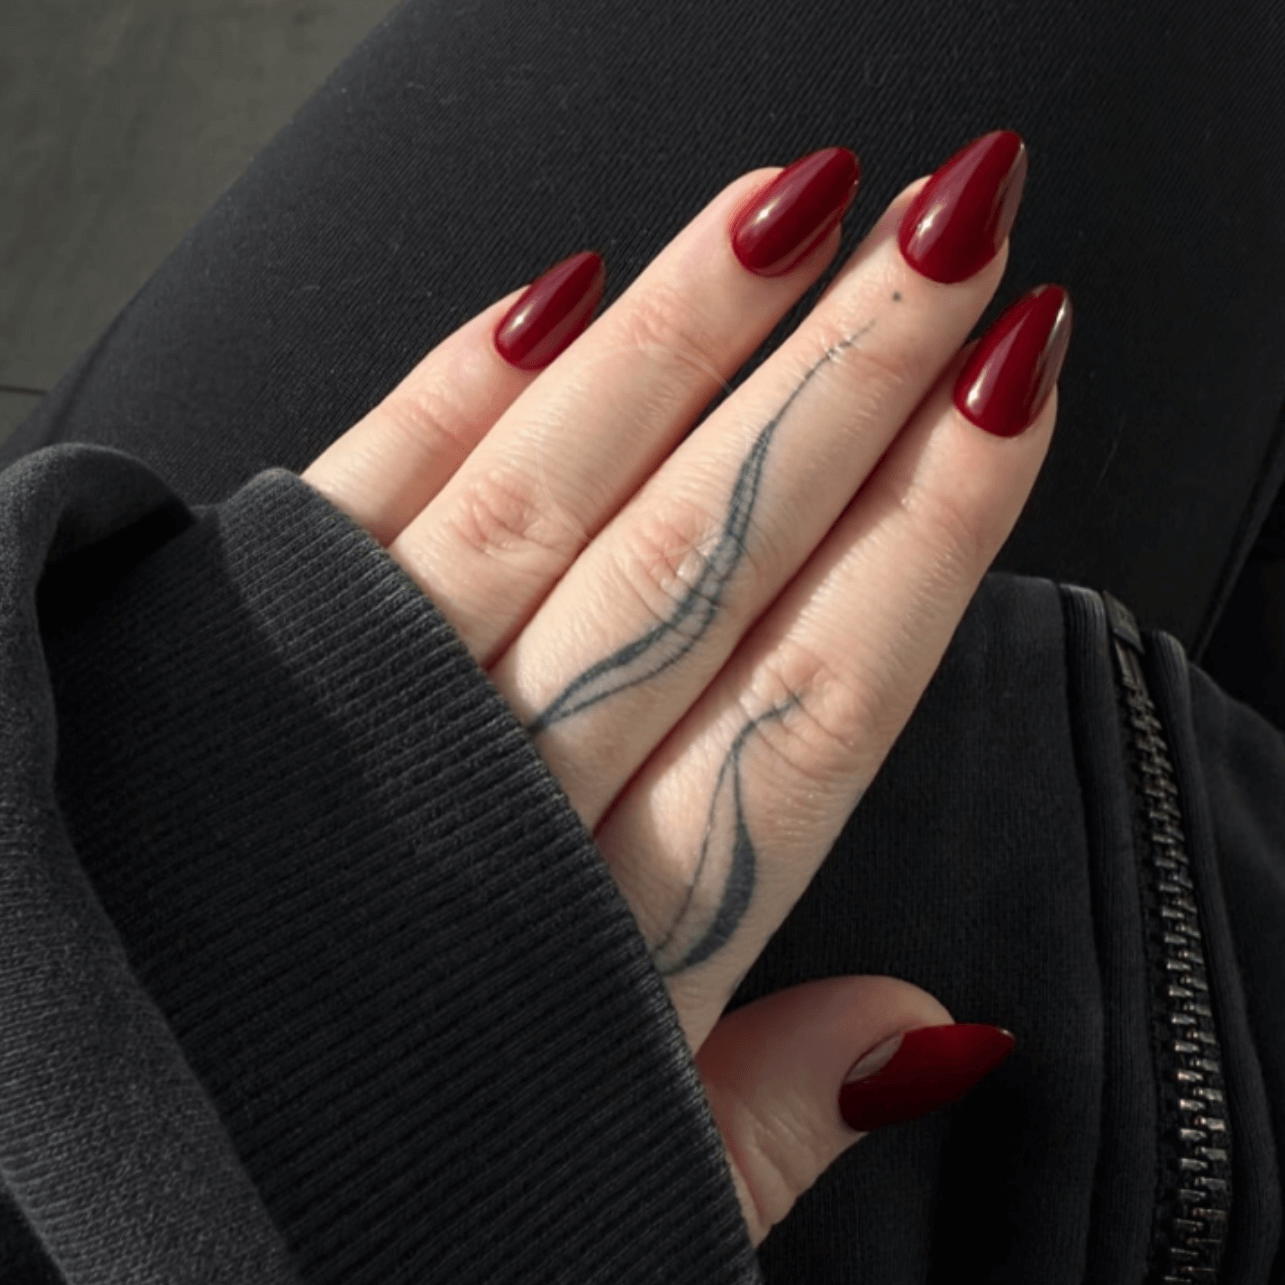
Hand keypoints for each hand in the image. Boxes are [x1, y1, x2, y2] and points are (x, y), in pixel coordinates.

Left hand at [301, 131, 1069, 1246]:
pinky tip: (551, 294)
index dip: (926, 535)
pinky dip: (452, 395)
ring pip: (554, 500)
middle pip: (706, 563)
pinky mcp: (239, 659)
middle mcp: (498, 811)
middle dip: (845, 387)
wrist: (102, 1202)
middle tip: (950, 231)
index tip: (1008, 393)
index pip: (816, 700)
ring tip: (797, 211)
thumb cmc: (379, 1198)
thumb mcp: (616, 1212)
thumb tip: (932, 1034)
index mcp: (614, 952)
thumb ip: (771, 1125)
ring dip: (679, 342)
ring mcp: (361, 718)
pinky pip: (356, 504)